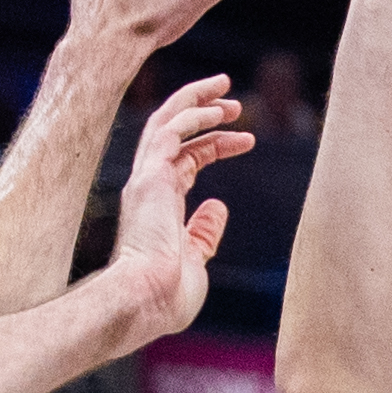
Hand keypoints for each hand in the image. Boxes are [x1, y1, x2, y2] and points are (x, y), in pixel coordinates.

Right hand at [105, 74, 248, 342]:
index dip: (215, 147)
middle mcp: (147, 188)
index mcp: (157, 207)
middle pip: (172, 136)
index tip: (246, 140)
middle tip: (233, 101)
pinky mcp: (149, 178)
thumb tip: (218, 208)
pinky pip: (170, 132)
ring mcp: (145, 181)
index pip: (185, 163)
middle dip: (201, 112)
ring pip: (166, 124)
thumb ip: (203, 232)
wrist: (145, 301)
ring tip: (228, 91)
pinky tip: (219, 110)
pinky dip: (193, 115)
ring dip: (197, 103)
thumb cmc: (167, 294)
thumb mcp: (194, 259)